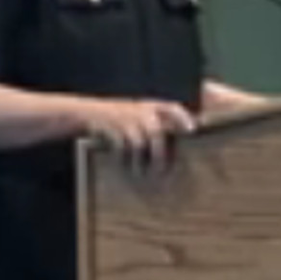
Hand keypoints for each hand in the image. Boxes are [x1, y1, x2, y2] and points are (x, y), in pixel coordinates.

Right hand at [78, 97, 196, 169]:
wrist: (88, 112)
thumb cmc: (119, 116)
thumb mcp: (138, 113)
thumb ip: (157, 124)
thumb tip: (178, 140)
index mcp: (150, 106)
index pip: (171, 107)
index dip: (182, 117)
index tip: (192, 130)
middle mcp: (140, 110)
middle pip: (156, 133)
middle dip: (160, 155)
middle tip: (161, 172)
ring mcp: (125, 118)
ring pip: (139, 144)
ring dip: (140, 161)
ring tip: (140, 173)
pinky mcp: (111, 127)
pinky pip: (121, 147)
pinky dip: (123, 158)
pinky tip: (123, 164)